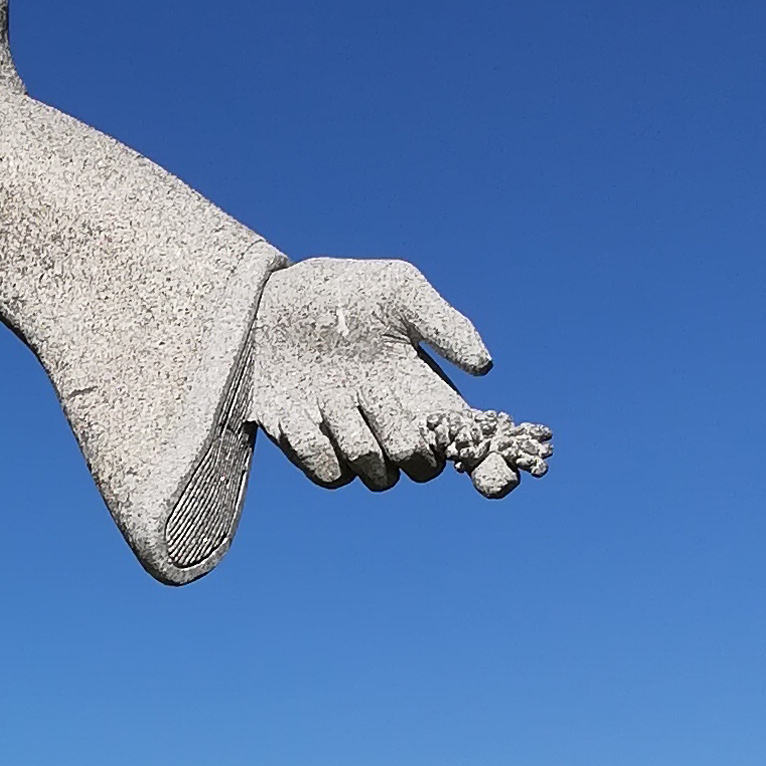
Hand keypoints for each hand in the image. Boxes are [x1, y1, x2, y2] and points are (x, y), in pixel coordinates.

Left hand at [250, 256, 489, 490]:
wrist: (267, 301)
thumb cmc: (341, 290)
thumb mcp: (399, 289)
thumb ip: (443, 324)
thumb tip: (485, 368)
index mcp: (425, 393)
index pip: (470, 445)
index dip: (492, 470)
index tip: (498, 476)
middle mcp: (391, 425)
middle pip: (422, 470)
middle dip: (404, 437)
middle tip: (378, 390)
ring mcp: (349, 441)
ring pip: (375, 476)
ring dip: (356, 434)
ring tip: (332, 388)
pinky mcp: (306, 448)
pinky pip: (327, 475)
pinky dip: (318, 445)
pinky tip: (301, 408)